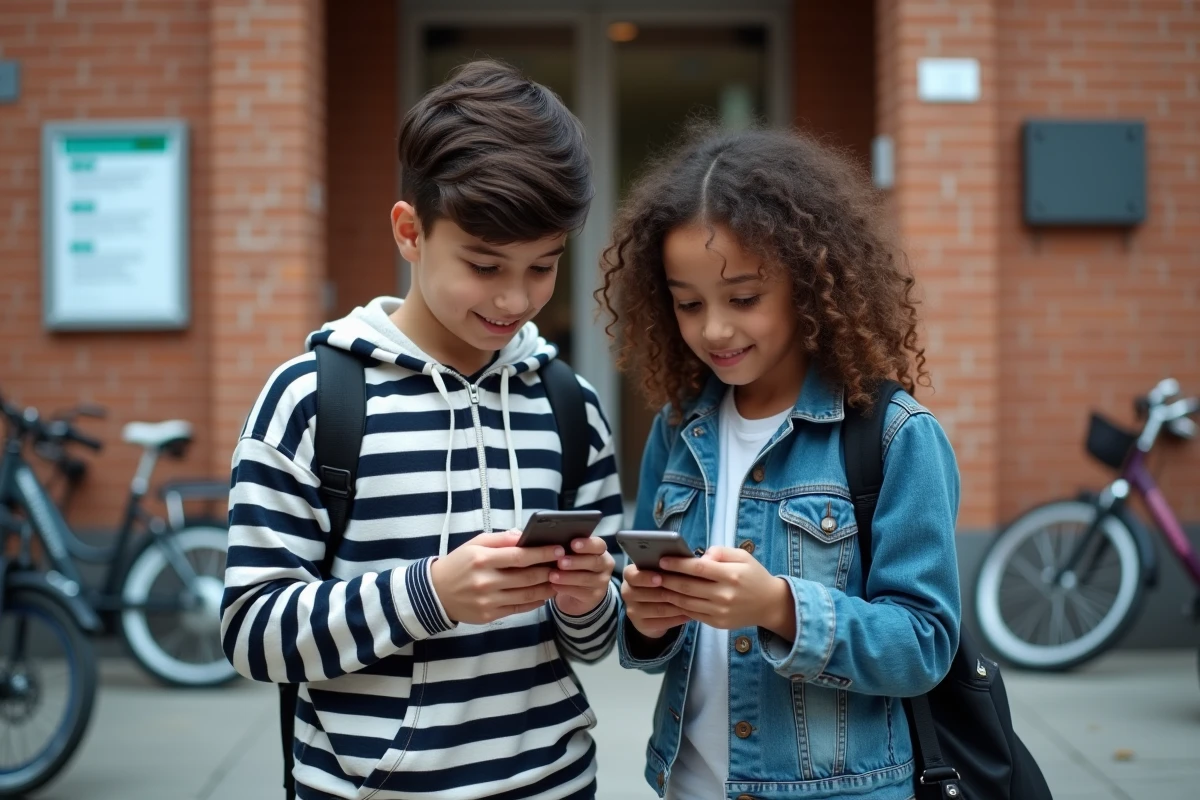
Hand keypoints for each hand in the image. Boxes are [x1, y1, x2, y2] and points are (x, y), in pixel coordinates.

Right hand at [429, 531, 561, 624]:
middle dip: (549, 570)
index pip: (520, 556)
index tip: (559, 549)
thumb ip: (501, 539)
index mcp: (482, 559)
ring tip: (559, 580)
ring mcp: (488, 601)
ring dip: (547, 587)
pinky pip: (518, 608)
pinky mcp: (489, 615)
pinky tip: (544, 594)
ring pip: (526, 595)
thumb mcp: (474, 544)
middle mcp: (486, 581)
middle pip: (527, 577)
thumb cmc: (458, 564)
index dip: (542, 553)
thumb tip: (524, 536)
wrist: (435, 593)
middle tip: (564, 565)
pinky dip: (535, 602)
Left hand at [550, 536, 615, 616]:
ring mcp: (601, 583)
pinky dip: (564, 588)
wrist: (579, 593)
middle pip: (594, 562)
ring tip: (552, 575)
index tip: (572, 544)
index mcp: (601, 551)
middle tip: (560, 562)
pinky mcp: (594, 596)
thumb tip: (555, 543)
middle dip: (576, 562)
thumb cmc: (574, 567)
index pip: (599, 545)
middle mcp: (605, 566)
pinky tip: (554, 585)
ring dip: (567, 577)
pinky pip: (579, 592)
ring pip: (585, 579)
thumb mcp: (575, 556)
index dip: (587, 544)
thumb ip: (570, 548)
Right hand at [620, 563, 691, 638]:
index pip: (632, 575)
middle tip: (687, 591)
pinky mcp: (641, 625)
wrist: (650, 611)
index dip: (646, 577)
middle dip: (669, 592)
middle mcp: (627, 592)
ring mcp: (632, 611)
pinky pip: (661, 622)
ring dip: (677, 606)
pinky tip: (689, 614)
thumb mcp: (659, 572)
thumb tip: (683, 561)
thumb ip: (665, 567)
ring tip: (693, 603)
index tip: (660, 578)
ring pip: (658, 609)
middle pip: (647, 594)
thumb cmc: (659, 584)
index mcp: (630, 575)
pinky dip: (677, 618)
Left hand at [657, 547, 795, 637]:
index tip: (662, 560)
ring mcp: (720, 612)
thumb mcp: (742, 556)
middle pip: (688, 587)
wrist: (770, 604)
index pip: (699, 569)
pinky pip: (692, 614)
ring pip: (686, 603)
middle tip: (651, 574)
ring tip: (656, 586)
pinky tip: (669, 598)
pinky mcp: (718, 623)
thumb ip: (720, 552)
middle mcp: (725, 595)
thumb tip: (699, 557)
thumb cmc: (754, 576)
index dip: (678, 564)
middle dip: (667, 580)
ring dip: (668, 594)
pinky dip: (678, 606)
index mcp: (732, 575)